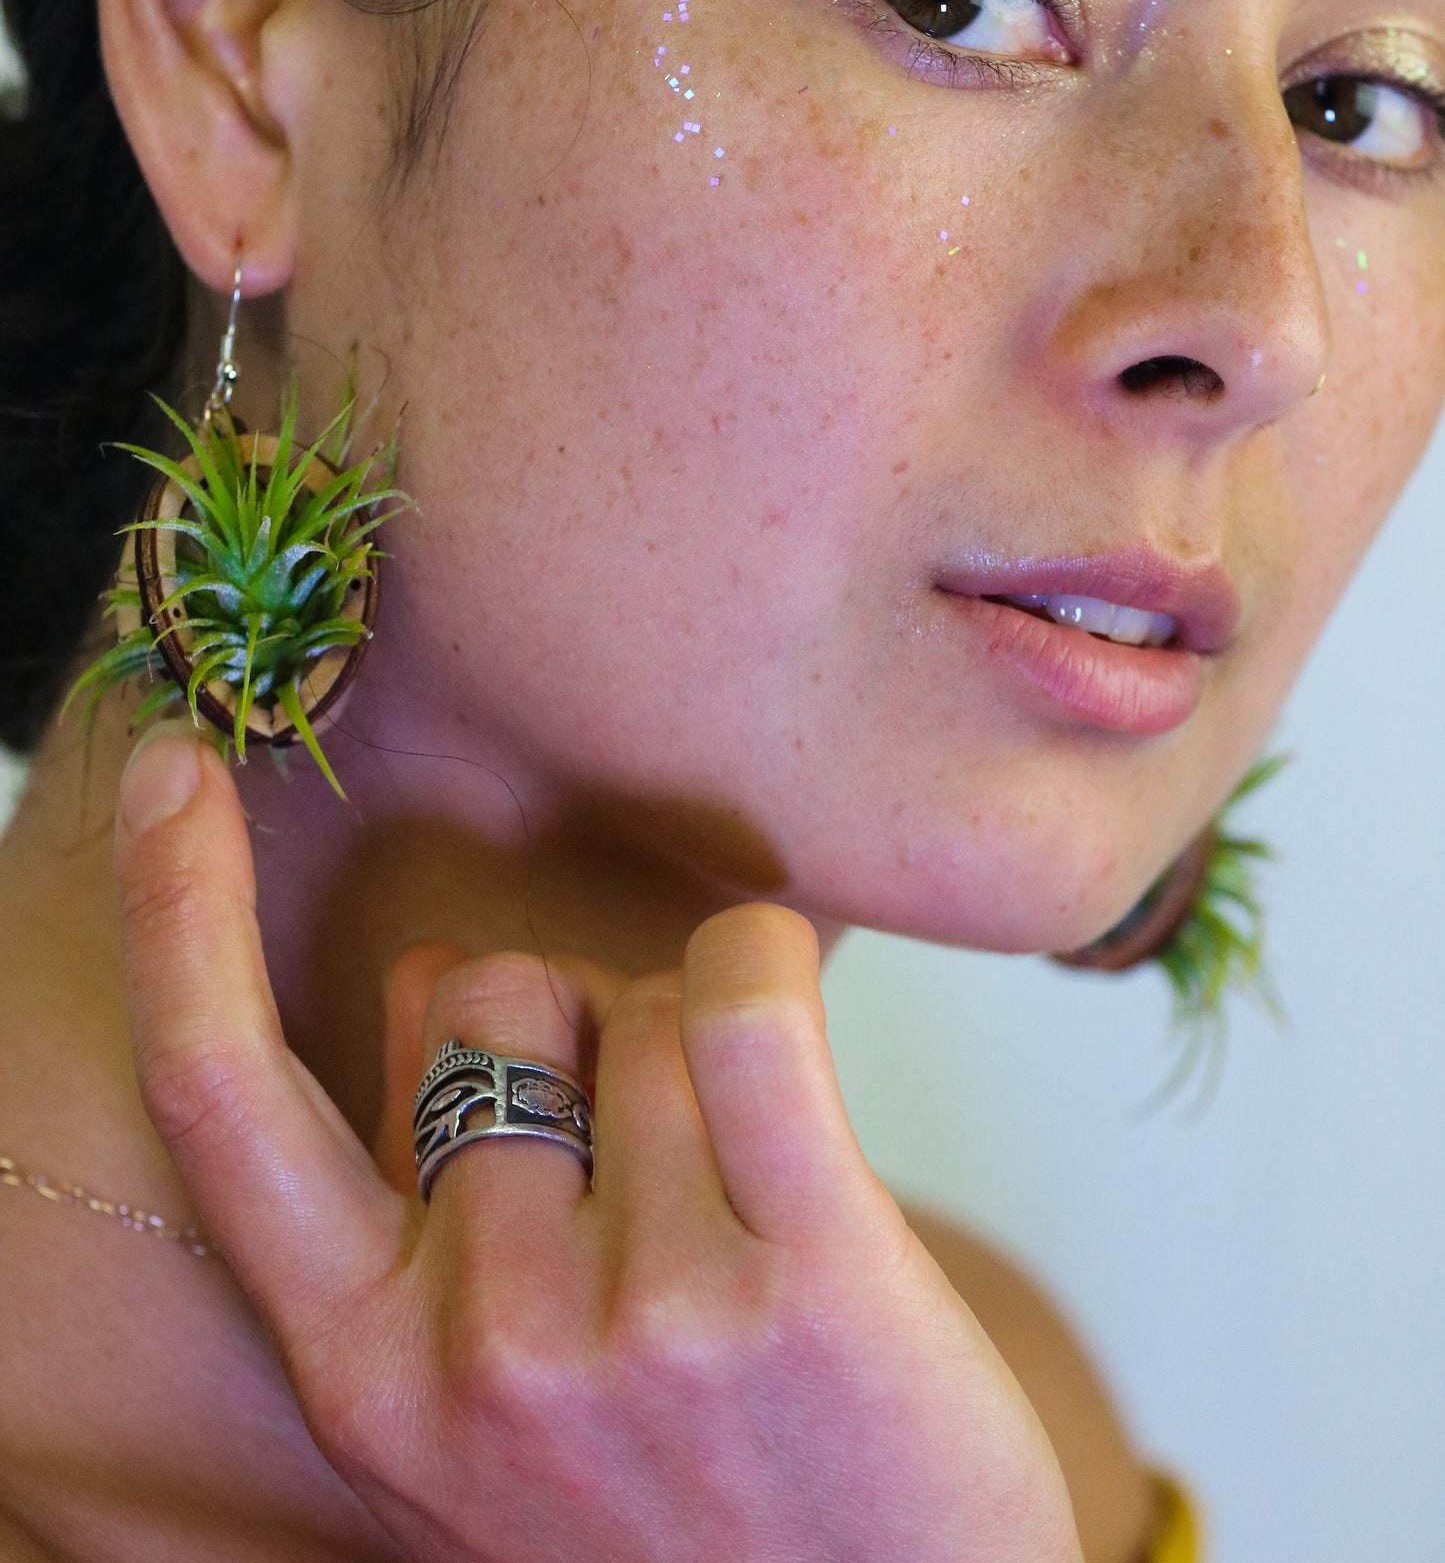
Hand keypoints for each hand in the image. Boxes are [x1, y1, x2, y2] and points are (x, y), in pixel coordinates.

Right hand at [115, 725, 1083, 1562]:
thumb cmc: (684, 1525)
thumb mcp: (476, 1425)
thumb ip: (419, 1223)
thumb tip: (431, 978)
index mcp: (363, 1369)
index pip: (219, 1096)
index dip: (178, 911)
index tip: (169, 773)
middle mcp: (477, 1345)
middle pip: (483, 988)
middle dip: (562, 1014)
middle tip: (643, 1150)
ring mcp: (641, 1319)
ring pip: (637, 1000)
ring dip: (693, 1049)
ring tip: (744, 1206)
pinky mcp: (807, 1280)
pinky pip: (745, 999)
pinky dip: (763, 958)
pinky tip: (782, 1008)